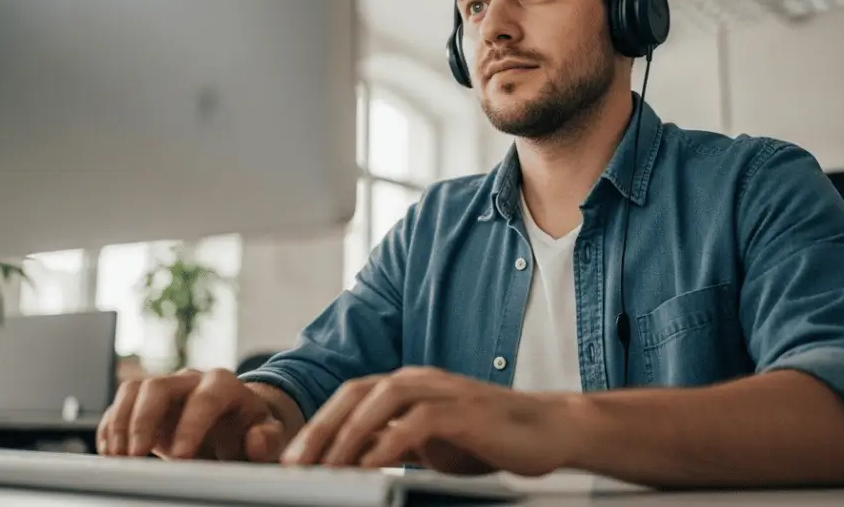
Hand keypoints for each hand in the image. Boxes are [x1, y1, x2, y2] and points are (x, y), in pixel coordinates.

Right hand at [96, 368, 288, 461]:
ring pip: (134, 390)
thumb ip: (266, 439)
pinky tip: (111, 451)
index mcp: (224, 385)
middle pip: (159, 386)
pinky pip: (121, 404)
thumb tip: (256, 441)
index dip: (191, 426)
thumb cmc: (250, 430)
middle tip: (135, 456)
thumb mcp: (267, 435)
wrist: (236, 424)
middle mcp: (191, 381)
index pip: (205, 399)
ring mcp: (166, 389)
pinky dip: (112, 426)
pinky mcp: (146, 403)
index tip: (181, 457)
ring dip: (121, 422)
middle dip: (144, 421)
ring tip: (118, 457)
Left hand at [279, 367, 576, 476]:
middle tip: (293, 463)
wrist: (550, 430)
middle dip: (321, 427)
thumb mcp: (434, 445)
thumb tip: (356, 463)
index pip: (351, 397)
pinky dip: (392, 440)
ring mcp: (445, 391)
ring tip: (325, 465)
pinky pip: (420, 420)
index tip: (292, 458)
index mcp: (410, 385)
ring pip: (382, 398)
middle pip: (357, 392)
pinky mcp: (467, 410)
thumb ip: (397, 445)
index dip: (319, 424)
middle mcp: (422, 380)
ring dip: (348, 432)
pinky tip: (374, 463)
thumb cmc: (493, 439)